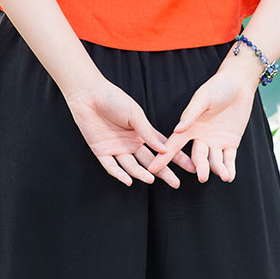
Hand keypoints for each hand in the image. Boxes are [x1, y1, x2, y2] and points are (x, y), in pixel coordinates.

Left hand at [65, 79, 195, 187]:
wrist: (89, 94)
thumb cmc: (114, 99)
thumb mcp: (135, 114)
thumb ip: (148, 133)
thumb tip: (164, 150)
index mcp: (142, 133)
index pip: (162, 148)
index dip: (175, 158)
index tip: (190, 166)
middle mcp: (131, 143)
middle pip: (150, 162)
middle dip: (163, 172)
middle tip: (176, 183)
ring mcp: (117, 149)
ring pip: (132, 166)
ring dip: (142, 174)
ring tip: (152, 179)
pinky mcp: (101, 152)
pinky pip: (111, 167)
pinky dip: (120, 174)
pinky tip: (129, 180)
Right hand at [147, 68, 257, 182]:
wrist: (238, 83)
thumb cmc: (217, 87)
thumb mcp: (202, 98)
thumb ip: (190, 114)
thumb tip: (178, 129)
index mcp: (190, 127)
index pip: (174, 144)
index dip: (164, 157)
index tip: (153, 169)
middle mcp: (201, 137)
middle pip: (197, 157)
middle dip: (200, 168)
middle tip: (202, 176)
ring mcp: (216, 141)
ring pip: (214, 160)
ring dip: (218, 169)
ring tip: (223, 175)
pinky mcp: (231, 142)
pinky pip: (229, 158)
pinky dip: (230, 168)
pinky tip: (229, 176)